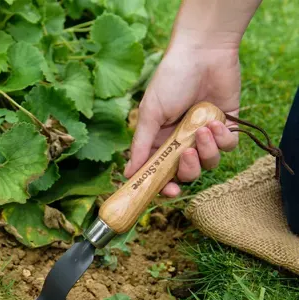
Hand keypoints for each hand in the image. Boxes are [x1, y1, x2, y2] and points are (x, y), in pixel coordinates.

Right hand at [126, 45, 240, 196]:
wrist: (203, 52)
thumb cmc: (170, 80)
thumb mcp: (150, 114)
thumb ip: (141, 146)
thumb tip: (128, 174)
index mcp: (161, 142)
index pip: (161, 173)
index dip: (163, 185)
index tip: (166, 191)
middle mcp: (182, 143)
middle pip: (186, 174)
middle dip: (188, 170)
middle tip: (186, 155)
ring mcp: (204, 136)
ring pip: (209, 163)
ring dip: (207, 150)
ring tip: (204, 129)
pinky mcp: (226, 127)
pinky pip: (228, 147)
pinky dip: (224, 138)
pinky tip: (216, 121)